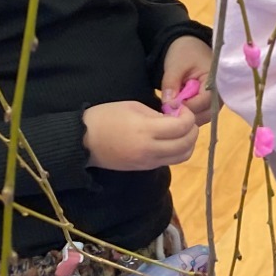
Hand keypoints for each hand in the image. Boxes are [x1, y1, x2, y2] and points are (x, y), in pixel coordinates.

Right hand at [82, 100, 199, 170]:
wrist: (82, 141)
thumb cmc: (105, 117)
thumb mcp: (133, 107)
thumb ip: (157, 114)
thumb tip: (175, 118)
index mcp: (146, 130)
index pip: (182, 126)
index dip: (188, 116)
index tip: (180, 108)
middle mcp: (150, 150)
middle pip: (187, 144)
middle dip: (192, 129)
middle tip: (184, 118)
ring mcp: (148, 162)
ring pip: (183, 157)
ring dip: (188, 143)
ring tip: (179, 130)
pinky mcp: (145, 168)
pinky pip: (170, 161)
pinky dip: (177, 150)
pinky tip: (169, 140)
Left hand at [160, 36, 215, 124]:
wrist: (189, 44)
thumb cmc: (185, 51)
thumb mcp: (175, 65)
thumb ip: (171, 85)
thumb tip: (168, 106)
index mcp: (216, 82)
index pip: (202, 104)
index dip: (184, 108)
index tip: (168, 107)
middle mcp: (221, 95)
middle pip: (205, 115)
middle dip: (186, 115)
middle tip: (169, 110)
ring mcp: (217, 101)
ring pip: (203, 118)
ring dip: (188, 116)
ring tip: (173, 108)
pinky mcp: (210, 103)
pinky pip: (201, 114)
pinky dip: (190, 114)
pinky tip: (179, 108)